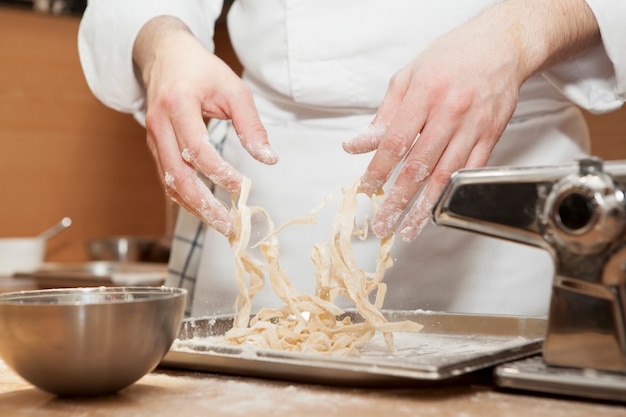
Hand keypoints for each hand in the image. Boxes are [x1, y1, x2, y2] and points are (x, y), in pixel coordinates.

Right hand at [133, 17, 277, 236]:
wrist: (165, 56)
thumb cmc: (202, 71)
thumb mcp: (234, 89)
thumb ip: (251, 125)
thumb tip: (268, 159)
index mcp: (178, 104)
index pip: (196, 149)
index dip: (219, 172)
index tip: (242, 187)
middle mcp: (159, 124)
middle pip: (177, 175)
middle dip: (203, 205)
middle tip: (228, 225)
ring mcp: (152, 137)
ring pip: (168, 183)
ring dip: (194, 208)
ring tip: (220, 224)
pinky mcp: (154, 147)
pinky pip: (166, 178)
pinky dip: (185, 198)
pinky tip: (204, 210)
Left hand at [343, 0, 599, 241]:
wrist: (501, 46)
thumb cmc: (450, 58)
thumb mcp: (408, 77)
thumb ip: (383, 115)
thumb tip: (358, 145)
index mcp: (424, 95)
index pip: (394, 142)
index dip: (378, 170)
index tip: (366, 188)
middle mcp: (449, 113)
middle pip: (419, 166)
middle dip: (398, 199)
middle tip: (383, 223)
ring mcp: (473, 127)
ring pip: (445, 177)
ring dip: (424, 207)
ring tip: (408, 229)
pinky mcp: (491, 137)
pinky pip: (470, 173)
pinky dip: (453, 194)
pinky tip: (439, 211)